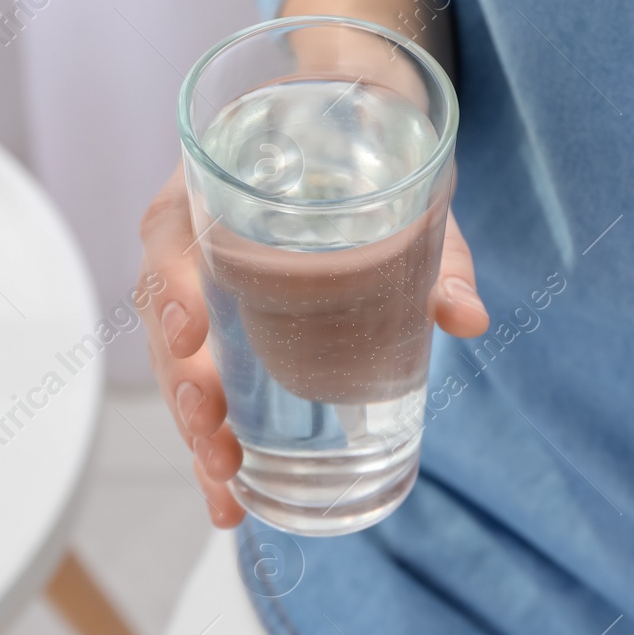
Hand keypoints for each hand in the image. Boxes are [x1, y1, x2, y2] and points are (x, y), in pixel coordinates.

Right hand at [138, 162, 488, 527]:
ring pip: (174, 362)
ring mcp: (199, 285)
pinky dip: (212, 437)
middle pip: (164, 316)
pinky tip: (231, 495)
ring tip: (223, 488)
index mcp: (218, 184)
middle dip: (184, 388)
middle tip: (217, 445)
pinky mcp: (219, 327)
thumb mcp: (410, 196)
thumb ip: (440, 252)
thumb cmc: (369, 164)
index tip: (190, 334)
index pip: (169, 232)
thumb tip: (469, 317)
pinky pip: (200, 380)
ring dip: (192, 427)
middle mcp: (193, 237)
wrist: (355, 139)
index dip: (171, 285)